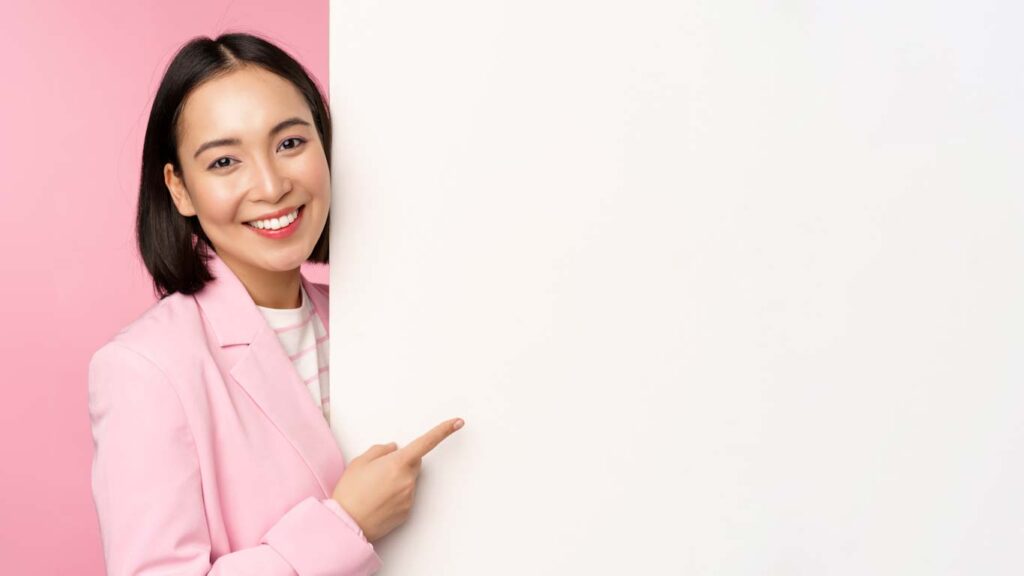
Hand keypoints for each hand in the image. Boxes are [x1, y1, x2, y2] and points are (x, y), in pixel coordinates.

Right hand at [331, 417, 464, 541]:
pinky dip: (395, 496)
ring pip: (408, 481)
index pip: (426, 442)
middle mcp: (407, 480)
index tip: (457, 422)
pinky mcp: (407, 512)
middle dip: (401, 463)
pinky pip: (405, 497)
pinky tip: (378, 501)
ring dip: (397, 481)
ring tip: (374, 490)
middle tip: (378, 472)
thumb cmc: (350, 493)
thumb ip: (381, 450)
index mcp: (397, 463)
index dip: (443, 430)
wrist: (347, 524)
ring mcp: (409, 497)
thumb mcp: (360, 462)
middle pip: (414, 463)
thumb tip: (394, 449)